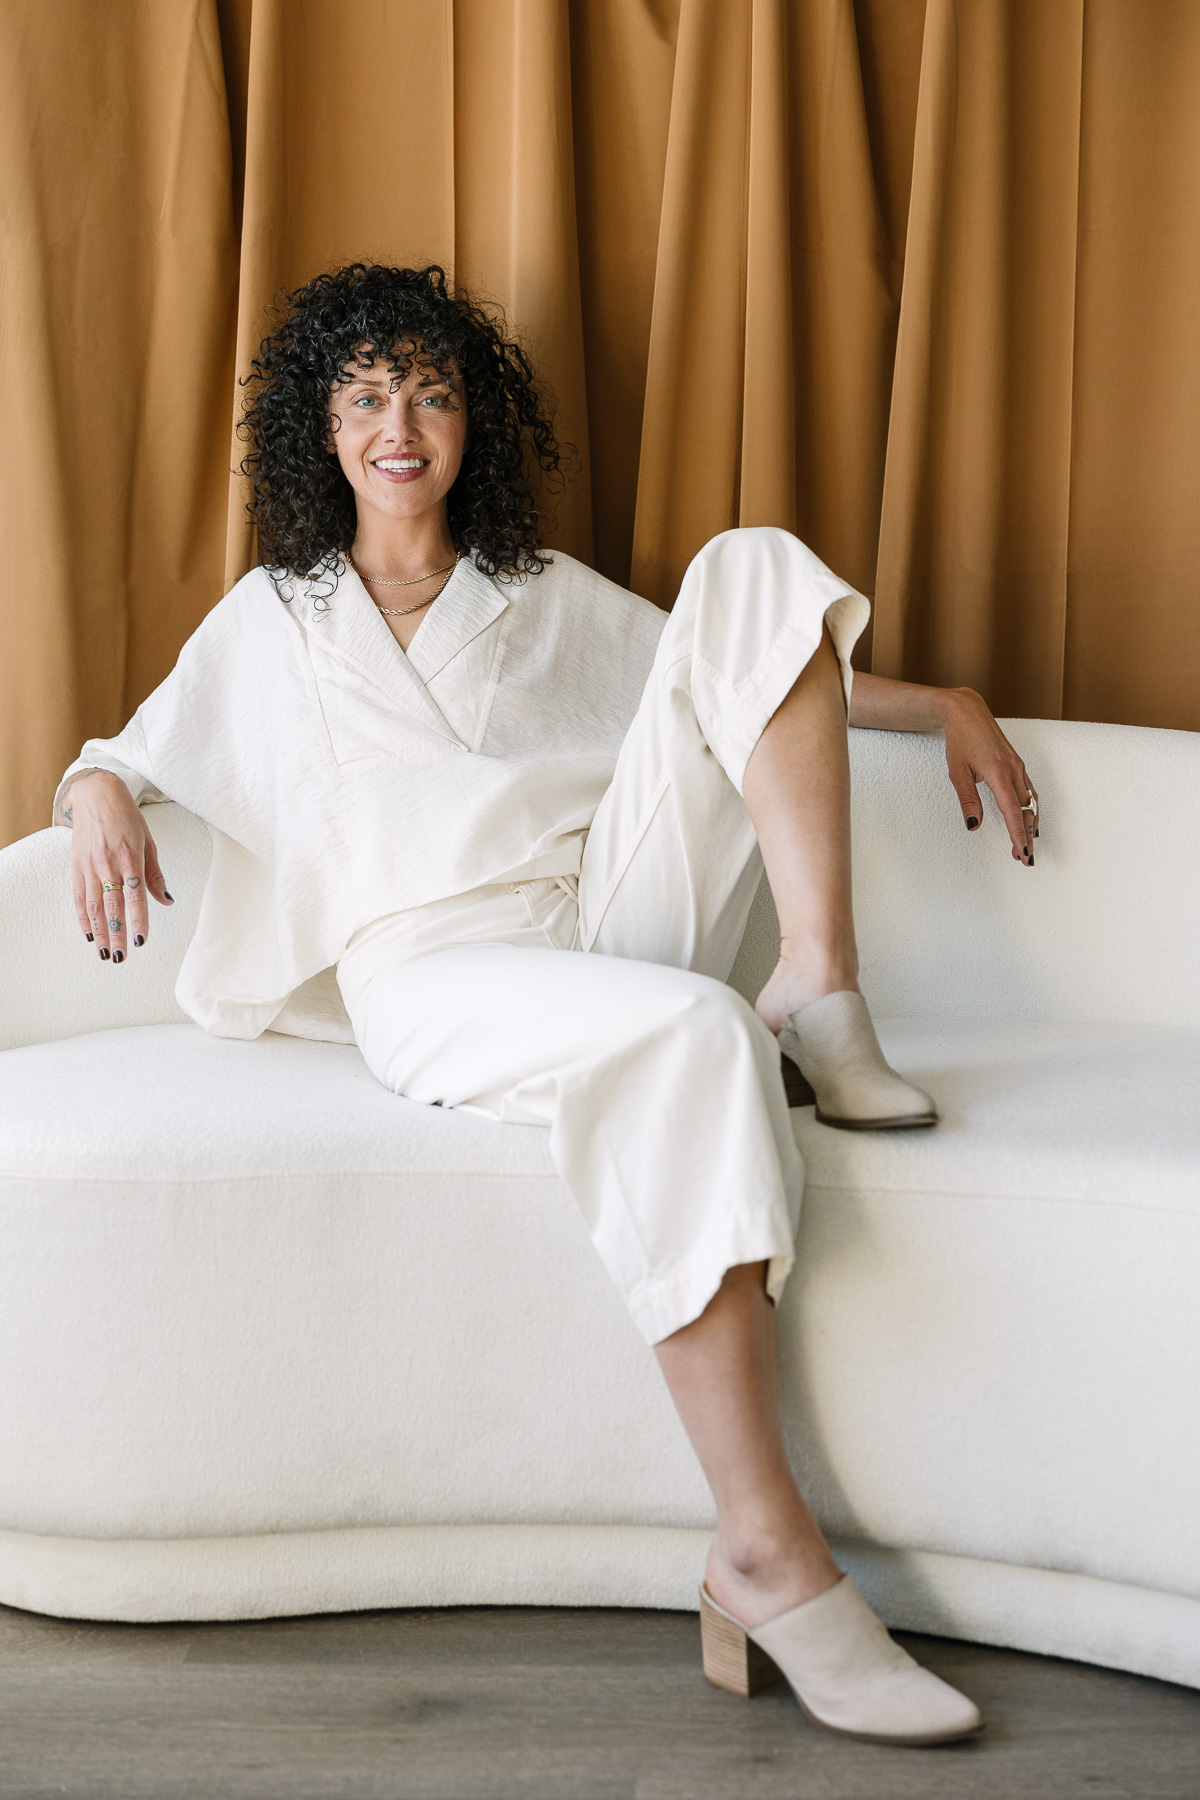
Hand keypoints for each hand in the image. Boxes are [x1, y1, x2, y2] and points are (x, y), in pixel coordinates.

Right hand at [59, 771, 173, 961]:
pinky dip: (83, 918)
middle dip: (117, 935)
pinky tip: (90, 935)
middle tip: (121, 958)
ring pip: (94, 906)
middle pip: (112, 906)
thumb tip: (167, 900)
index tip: (141, 940)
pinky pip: (79, 898)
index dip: (138, 920)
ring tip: (106, 954)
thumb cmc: (128, 819)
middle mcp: (108, 864)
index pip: (135, 896)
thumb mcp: (149, 842)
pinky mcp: (76, 867)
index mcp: (131, 858)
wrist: (97, 796)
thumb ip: (155, 874)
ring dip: (100, 932)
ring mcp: (89, 866)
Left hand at [939, 689, 1037, 865]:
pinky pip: (1029, 791)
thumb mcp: (957, 772)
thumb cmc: (960, 741)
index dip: (1018, 835)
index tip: (1023, 853)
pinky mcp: (1017, 764)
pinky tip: (1030, 820)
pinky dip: (1031, 809)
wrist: (967, 712)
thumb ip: (968, 800)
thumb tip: (973, 825)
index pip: (1012, 812)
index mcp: (999, 773)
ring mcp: (1018, 767)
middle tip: (1025, 859)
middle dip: (1026, 837)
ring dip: (1030, 825)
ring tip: (1026, 845)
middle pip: (1025, 811)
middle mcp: (1014, 770)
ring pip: (1030, 802)